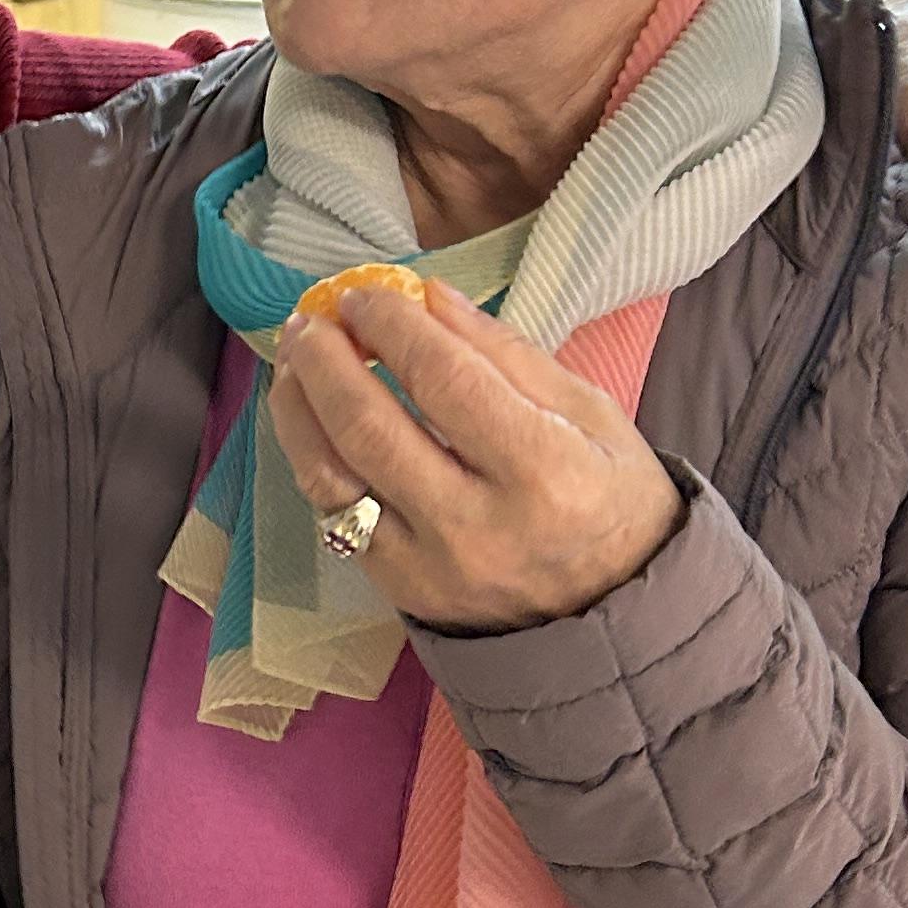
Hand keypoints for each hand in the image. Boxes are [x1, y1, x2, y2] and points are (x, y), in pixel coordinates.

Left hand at [272, 275, 683, 630]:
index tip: (366, 293)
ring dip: (300, 408)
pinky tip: (310, 417)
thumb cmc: (610, 500)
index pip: (445, 381)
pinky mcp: (400, 590)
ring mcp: (430, 566)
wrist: (611, 614)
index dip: (393, 327)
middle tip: (312, 319)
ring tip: (296, 359)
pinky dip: (312, 456)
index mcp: (543, 472)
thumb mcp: (590, 414)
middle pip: (371, 428)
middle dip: (328, 361)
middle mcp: (478, 526)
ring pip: (332, 477)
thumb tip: (429, 296)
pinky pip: (334, 515)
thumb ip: (506, 353)